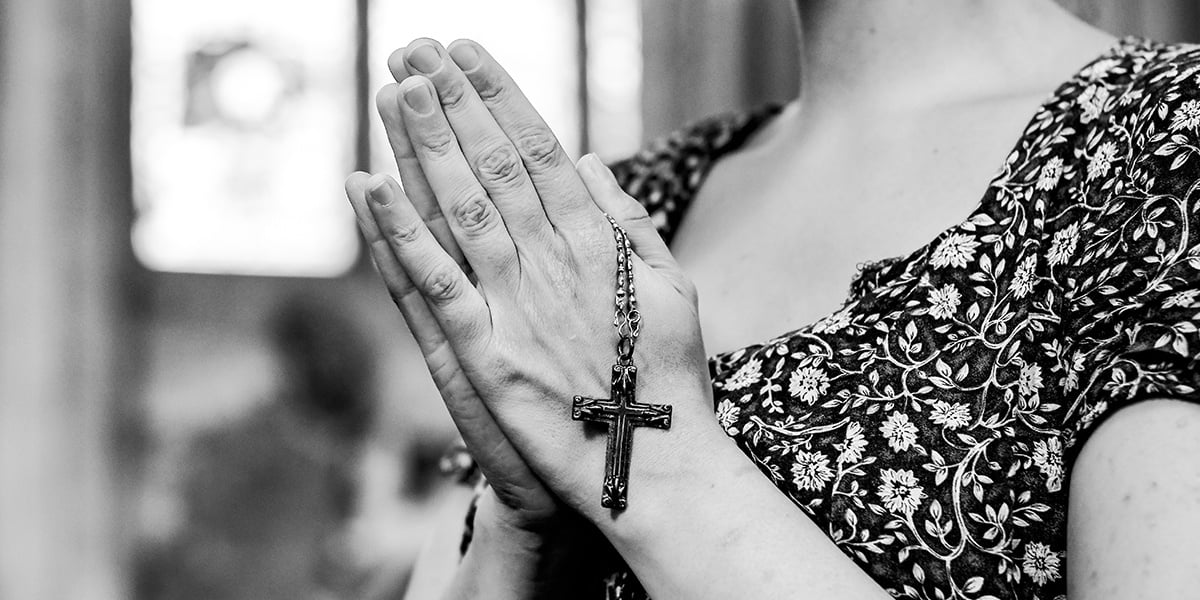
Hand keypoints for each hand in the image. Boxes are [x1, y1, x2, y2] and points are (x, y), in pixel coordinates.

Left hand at [350, 38, 709, 516]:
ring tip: (396, 86)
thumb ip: (629, 221)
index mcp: (599, 242)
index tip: (471, 54)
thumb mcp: (670, 288)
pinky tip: (369, 186)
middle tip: (416, 49)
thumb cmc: (666, 377)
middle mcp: (554, 261)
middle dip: (454, 102)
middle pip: (495, 165)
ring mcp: (517, 305)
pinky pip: (435, 284)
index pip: (540, 150)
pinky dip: (400, 233)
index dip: (501, 97)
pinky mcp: (485, 352)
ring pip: (463, 207)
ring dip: (425, 144)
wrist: (652, 464)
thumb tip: (588, 160)